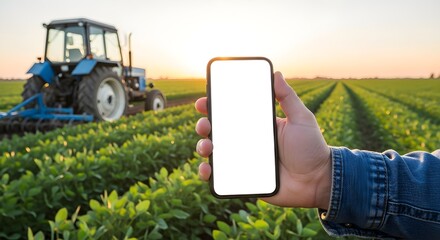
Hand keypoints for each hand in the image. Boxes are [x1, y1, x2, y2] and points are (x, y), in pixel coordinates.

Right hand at [195, 72, 330, 208]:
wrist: (318, 181)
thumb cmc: (311, 148)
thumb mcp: (301, 118)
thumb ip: (288, 97)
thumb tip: (276, 73)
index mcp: (257, 126)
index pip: (231, 113)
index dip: (214, 106)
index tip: (204, 101)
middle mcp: (247, 142)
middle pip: (217, 131)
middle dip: (204, 125)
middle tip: (205, 124)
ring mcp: (243, 161)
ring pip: (215, 153)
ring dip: (203, 147)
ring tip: (207, 146)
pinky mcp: (243, 180)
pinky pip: (220, 177)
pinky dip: (208, 173)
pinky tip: (207, 169)